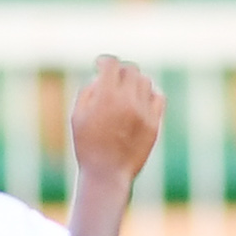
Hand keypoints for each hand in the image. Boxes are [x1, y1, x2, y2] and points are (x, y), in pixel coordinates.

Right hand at [69, 55, 164, 185]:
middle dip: (119, 70)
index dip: (104, 61)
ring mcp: (143, 112)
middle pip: (130, 70)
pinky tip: (140, 99)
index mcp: (105, 96)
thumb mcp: (77, 116)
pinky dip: (150, 93)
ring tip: (125, 89)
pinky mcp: (154, 123)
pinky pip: (158, 97)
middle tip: (113, 78)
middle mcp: (127, 100)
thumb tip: (100, 78)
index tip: (99, 65)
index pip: (111, 64)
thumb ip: (88, 92)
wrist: (107, 174)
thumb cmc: (87, 145)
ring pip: (145, 81)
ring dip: (134, 81)